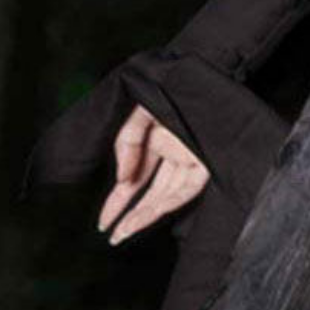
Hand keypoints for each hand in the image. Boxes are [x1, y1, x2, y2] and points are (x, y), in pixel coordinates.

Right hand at [100, 101, 208, 244]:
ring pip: (166, 196)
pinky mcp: (206, 164)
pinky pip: (187, 189)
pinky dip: (171, 200)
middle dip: (130, 217)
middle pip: (149, 194)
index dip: (117, 203)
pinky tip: (154, 212)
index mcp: (157, 144)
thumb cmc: (172, 88)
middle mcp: (173, 156)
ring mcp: (189, 161)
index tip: (103, 224)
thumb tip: (122, 178)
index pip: (133, 181)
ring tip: (125, 231)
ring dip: (146, 215)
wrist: (203, 73)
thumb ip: (126, 142)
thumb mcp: (138, 112)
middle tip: (114, 236)